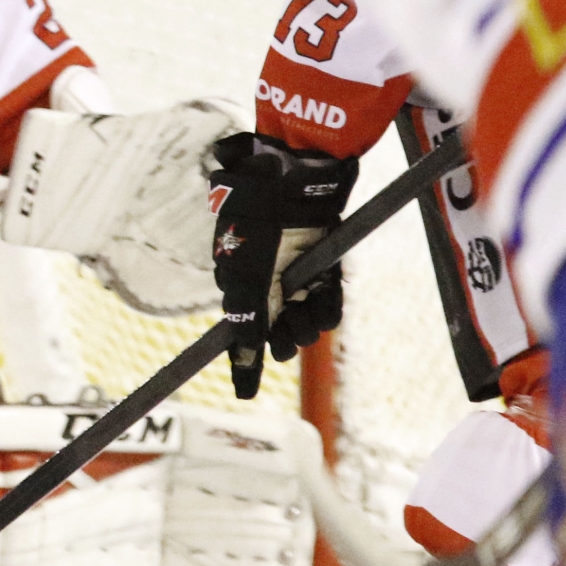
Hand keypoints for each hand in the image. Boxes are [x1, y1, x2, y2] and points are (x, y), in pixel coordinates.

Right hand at [210, 132, 357, 398]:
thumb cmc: (259, 216)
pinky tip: (327, 302)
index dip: (241, 362)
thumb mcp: (247, 268)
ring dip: (309, 322)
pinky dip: (328, 304)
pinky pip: (326, 295)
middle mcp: (264, 277)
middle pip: (274, 327)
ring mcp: (293, 269)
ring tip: (311, 316)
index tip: (245, 394)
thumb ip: (246, 311)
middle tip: (290, 345)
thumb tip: (242, 350)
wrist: (295, 171)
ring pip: (303, 314)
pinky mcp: (321, 259)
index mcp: (237, 280)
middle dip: (283, 339)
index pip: (237, 331)